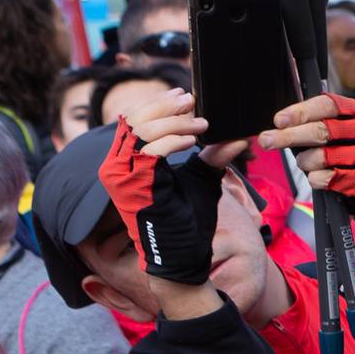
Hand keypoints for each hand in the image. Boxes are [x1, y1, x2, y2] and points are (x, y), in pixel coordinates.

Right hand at [99, 97, 233, 286]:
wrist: (183, 255)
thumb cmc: (188, 220)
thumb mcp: (202, 179)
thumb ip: (213, 156)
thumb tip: (238, 136)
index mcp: (127, 160)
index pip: (134, 119)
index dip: (159, 103)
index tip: (187, 98)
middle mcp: (116, 165)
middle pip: (134, 118)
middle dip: (166, 106)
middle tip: (192, 101)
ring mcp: (120, 175)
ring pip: (142, 130)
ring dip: (175, 122)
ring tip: (200, 124)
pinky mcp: (132, 184)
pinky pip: (150, 150)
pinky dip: (173, 140)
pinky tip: (193, 140)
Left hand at [256, 94, 354, 211]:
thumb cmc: (343, 145)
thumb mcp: (334, 125)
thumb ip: (312, 119)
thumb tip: (280, 123)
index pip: (327, 105)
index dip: (300, 112)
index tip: (278, 120)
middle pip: (322, 132)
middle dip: (289, 136)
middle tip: (267, 140)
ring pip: (321, 157)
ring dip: (304, 161)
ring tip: (304, 161)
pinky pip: (326, 179)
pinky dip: (314, 178)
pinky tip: (318, 175)